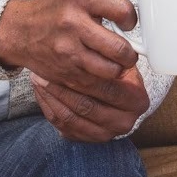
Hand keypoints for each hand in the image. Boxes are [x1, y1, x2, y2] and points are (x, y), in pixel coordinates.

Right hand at [0, 0, 139, 92]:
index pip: (122, 8)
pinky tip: (99, 67)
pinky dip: (103, 78)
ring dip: (119, 67)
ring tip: (115, 59)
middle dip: (130, 52)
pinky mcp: (64, 72)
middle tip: (127, 49)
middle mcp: (72, 23)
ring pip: (111, 70)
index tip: (128, 22)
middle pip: (119, 48)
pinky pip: (96, 82)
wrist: (20, 31)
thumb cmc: (55, 5)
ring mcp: (67, 51)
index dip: (131, 18)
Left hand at [31, 66, 150, 142]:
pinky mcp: (88, 140)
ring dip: (52, 98)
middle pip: (87, 106)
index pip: (108, 89)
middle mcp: (125, 122)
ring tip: (38, 79)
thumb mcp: (120, 60)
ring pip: (71, 118)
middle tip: (44, 71)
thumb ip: (112, 54)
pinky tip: (42, 92)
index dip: (85, 75)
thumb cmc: (114, 71)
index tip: (65, 60)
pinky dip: (49, 108)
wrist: (113, 95)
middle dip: (62, 87)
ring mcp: (106, 134)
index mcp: (138, 101)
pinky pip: (62, 126)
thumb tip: (94, 35)